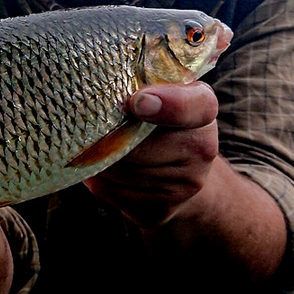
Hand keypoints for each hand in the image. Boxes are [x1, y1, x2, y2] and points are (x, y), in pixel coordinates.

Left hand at [83, 81, 219, 226]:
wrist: (181, 171)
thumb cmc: (157, 119)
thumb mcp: (158, 90)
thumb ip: (138, 84)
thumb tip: (95, 92)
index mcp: (202, 108)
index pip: (196, 106)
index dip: (167, 104)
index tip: (136, 103)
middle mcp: (202, 149)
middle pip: (138, 145)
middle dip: (108, 136)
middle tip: (91, 123)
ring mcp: (185, 185)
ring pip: (121, 170)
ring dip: (98, 158)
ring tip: (97, 146)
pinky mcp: (162, 209)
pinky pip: (114, 193)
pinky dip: (100, 179)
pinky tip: (104, 169)